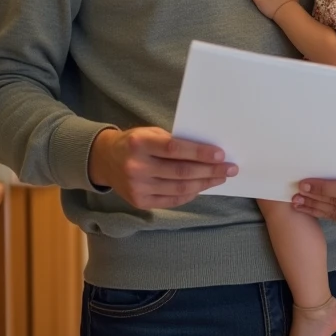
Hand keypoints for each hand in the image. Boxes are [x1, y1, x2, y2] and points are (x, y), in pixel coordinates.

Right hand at [87, 127, 237, 209]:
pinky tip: (202, 187)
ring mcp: (137, 187)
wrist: (105, 160)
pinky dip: (190, 194)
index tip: (221, 154)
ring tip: (220, 177)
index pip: (175, 149)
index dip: (200, 152)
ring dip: (204, 183)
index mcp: (140, 143)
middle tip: (230, 168)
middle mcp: (137, 166)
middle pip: (181, 172)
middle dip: (210, 170)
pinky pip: (172, 200)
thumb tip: (208, 152)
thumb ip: (174, 142)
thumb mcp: (150, 133)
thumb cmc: (135, 142)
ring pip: (179, 188)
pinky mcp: (139, 202)